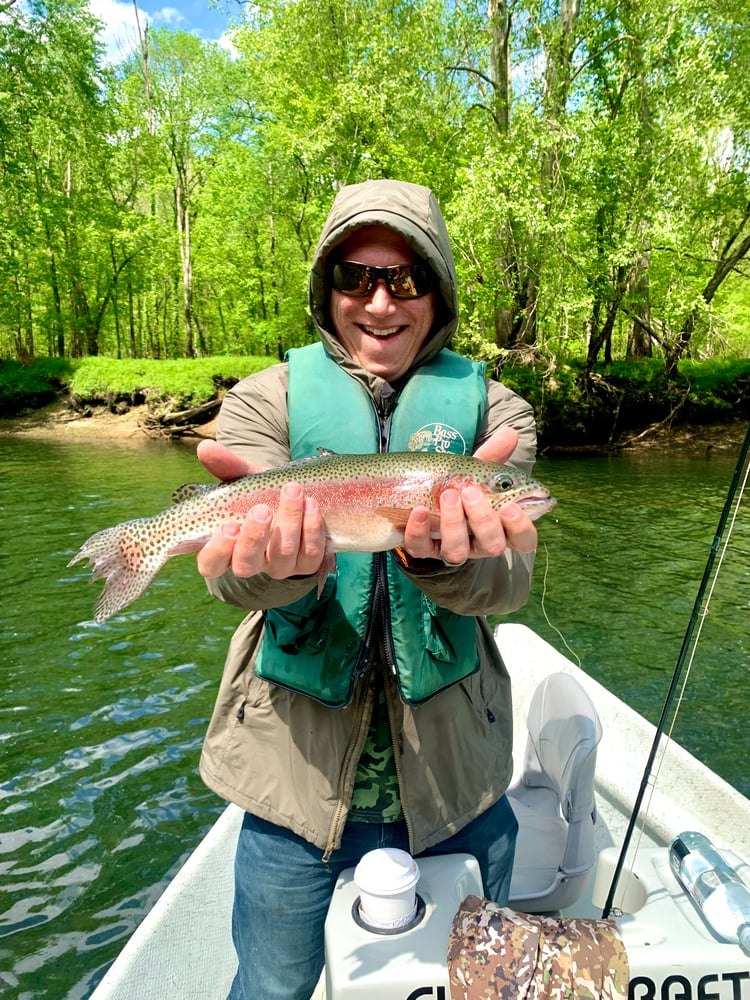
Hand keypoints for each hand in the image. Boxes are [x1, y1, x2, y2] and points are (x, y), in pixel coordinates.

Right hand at [194, 441, 327, 580]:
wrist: (298, 501)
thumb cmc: (261, 496)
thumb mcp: (245, 482)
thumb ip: (226, 467)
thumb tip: (205, 447)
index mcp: (227, 549)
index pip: (211, 564)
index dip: (217, 551)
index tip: (228, 526)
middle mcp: (252, 563)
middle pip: (246, 564)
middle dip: (255, 537)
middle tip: (262, 510)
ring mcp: (281, 566)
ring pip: (282, 555)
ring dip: (288, 522)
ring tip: (292, 490)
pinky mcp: (308, 563)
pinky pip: (311, 553)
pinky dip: (312, 528)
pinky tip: (312, 504)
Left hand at [402, 427, 537, 564]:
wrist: (420, 499)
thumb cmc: (460, 488)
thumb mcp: (476, 472)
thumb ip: (493, 456)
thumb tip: (510, 432)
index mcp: (500, 527)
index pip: (523, 539)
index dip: (521, 528)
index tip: (510, 506)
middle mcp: (479, 543)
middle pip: (493, 545)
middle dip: (483, 519)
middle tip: (471, 491)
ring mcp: (451, 548)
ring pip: (457, 551)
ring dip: (453, 523)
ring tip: (447, 495)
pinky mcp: (423, 549)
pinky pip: (421, 548)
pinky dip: (419, 530)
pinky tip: (419, 511)